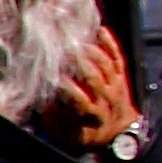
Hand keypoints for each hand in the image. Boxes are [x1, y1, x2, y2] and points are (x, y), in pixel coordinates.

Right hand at [46, 28, 140, 155]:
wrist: (117, 132)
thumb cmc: (85, 131)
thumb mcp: (65, 132)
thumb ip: (53, 115)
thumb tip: (41, 97)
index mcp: (91, 115)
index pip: (79, 99)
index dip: (66, 87)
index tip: (52, 78)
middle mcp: (106, 99)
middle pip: (93, 77)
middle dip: (77, 63)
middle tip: (62, 50)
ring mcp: (115, 85)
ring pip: (104, 64)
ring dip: (89, 51)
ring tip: (74, 41)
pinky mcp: (120, 75)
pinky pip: (117, 56)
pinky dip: (110, 43)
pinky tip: (100, 30)